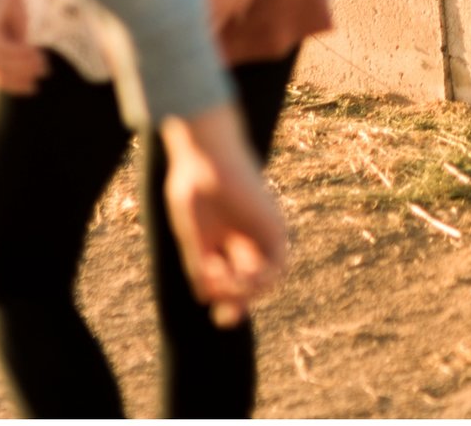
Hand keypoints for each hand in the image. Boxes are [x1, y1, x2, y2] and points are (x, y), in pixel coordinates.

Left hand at [0, 0, 47, 95]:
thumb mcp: (15, 28)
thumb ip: (17, 48)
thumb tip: (27, 69)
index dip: (13, 85)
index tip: (33, 87)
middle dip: (20, 77)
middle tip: (43, 75)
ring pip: (1, 63)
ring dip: (24, 65)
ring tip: (44, 62)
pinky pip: (3, 49)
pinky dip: (21, 53)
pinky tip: (36, 51)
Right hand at [160, 105, 288, 326]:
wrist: (206, 153)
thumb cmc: (193, 187)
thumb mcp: (192, 237)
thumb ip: (201, 266)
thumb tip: (206, 298)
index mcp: (224, 236)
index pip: (232, 277)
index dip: (229, 300)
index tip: (220, 317)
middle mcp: (246, 235)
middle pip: (251, 282)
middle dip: (240, 303)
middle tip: (224, 317)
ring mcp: (261, 231)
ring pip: (267, 278)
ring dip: (246, 292)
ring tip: (225, 281)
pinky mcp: (274, 225)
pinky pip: (279, 264)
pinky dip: (262, 280)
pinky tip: (240, 276)